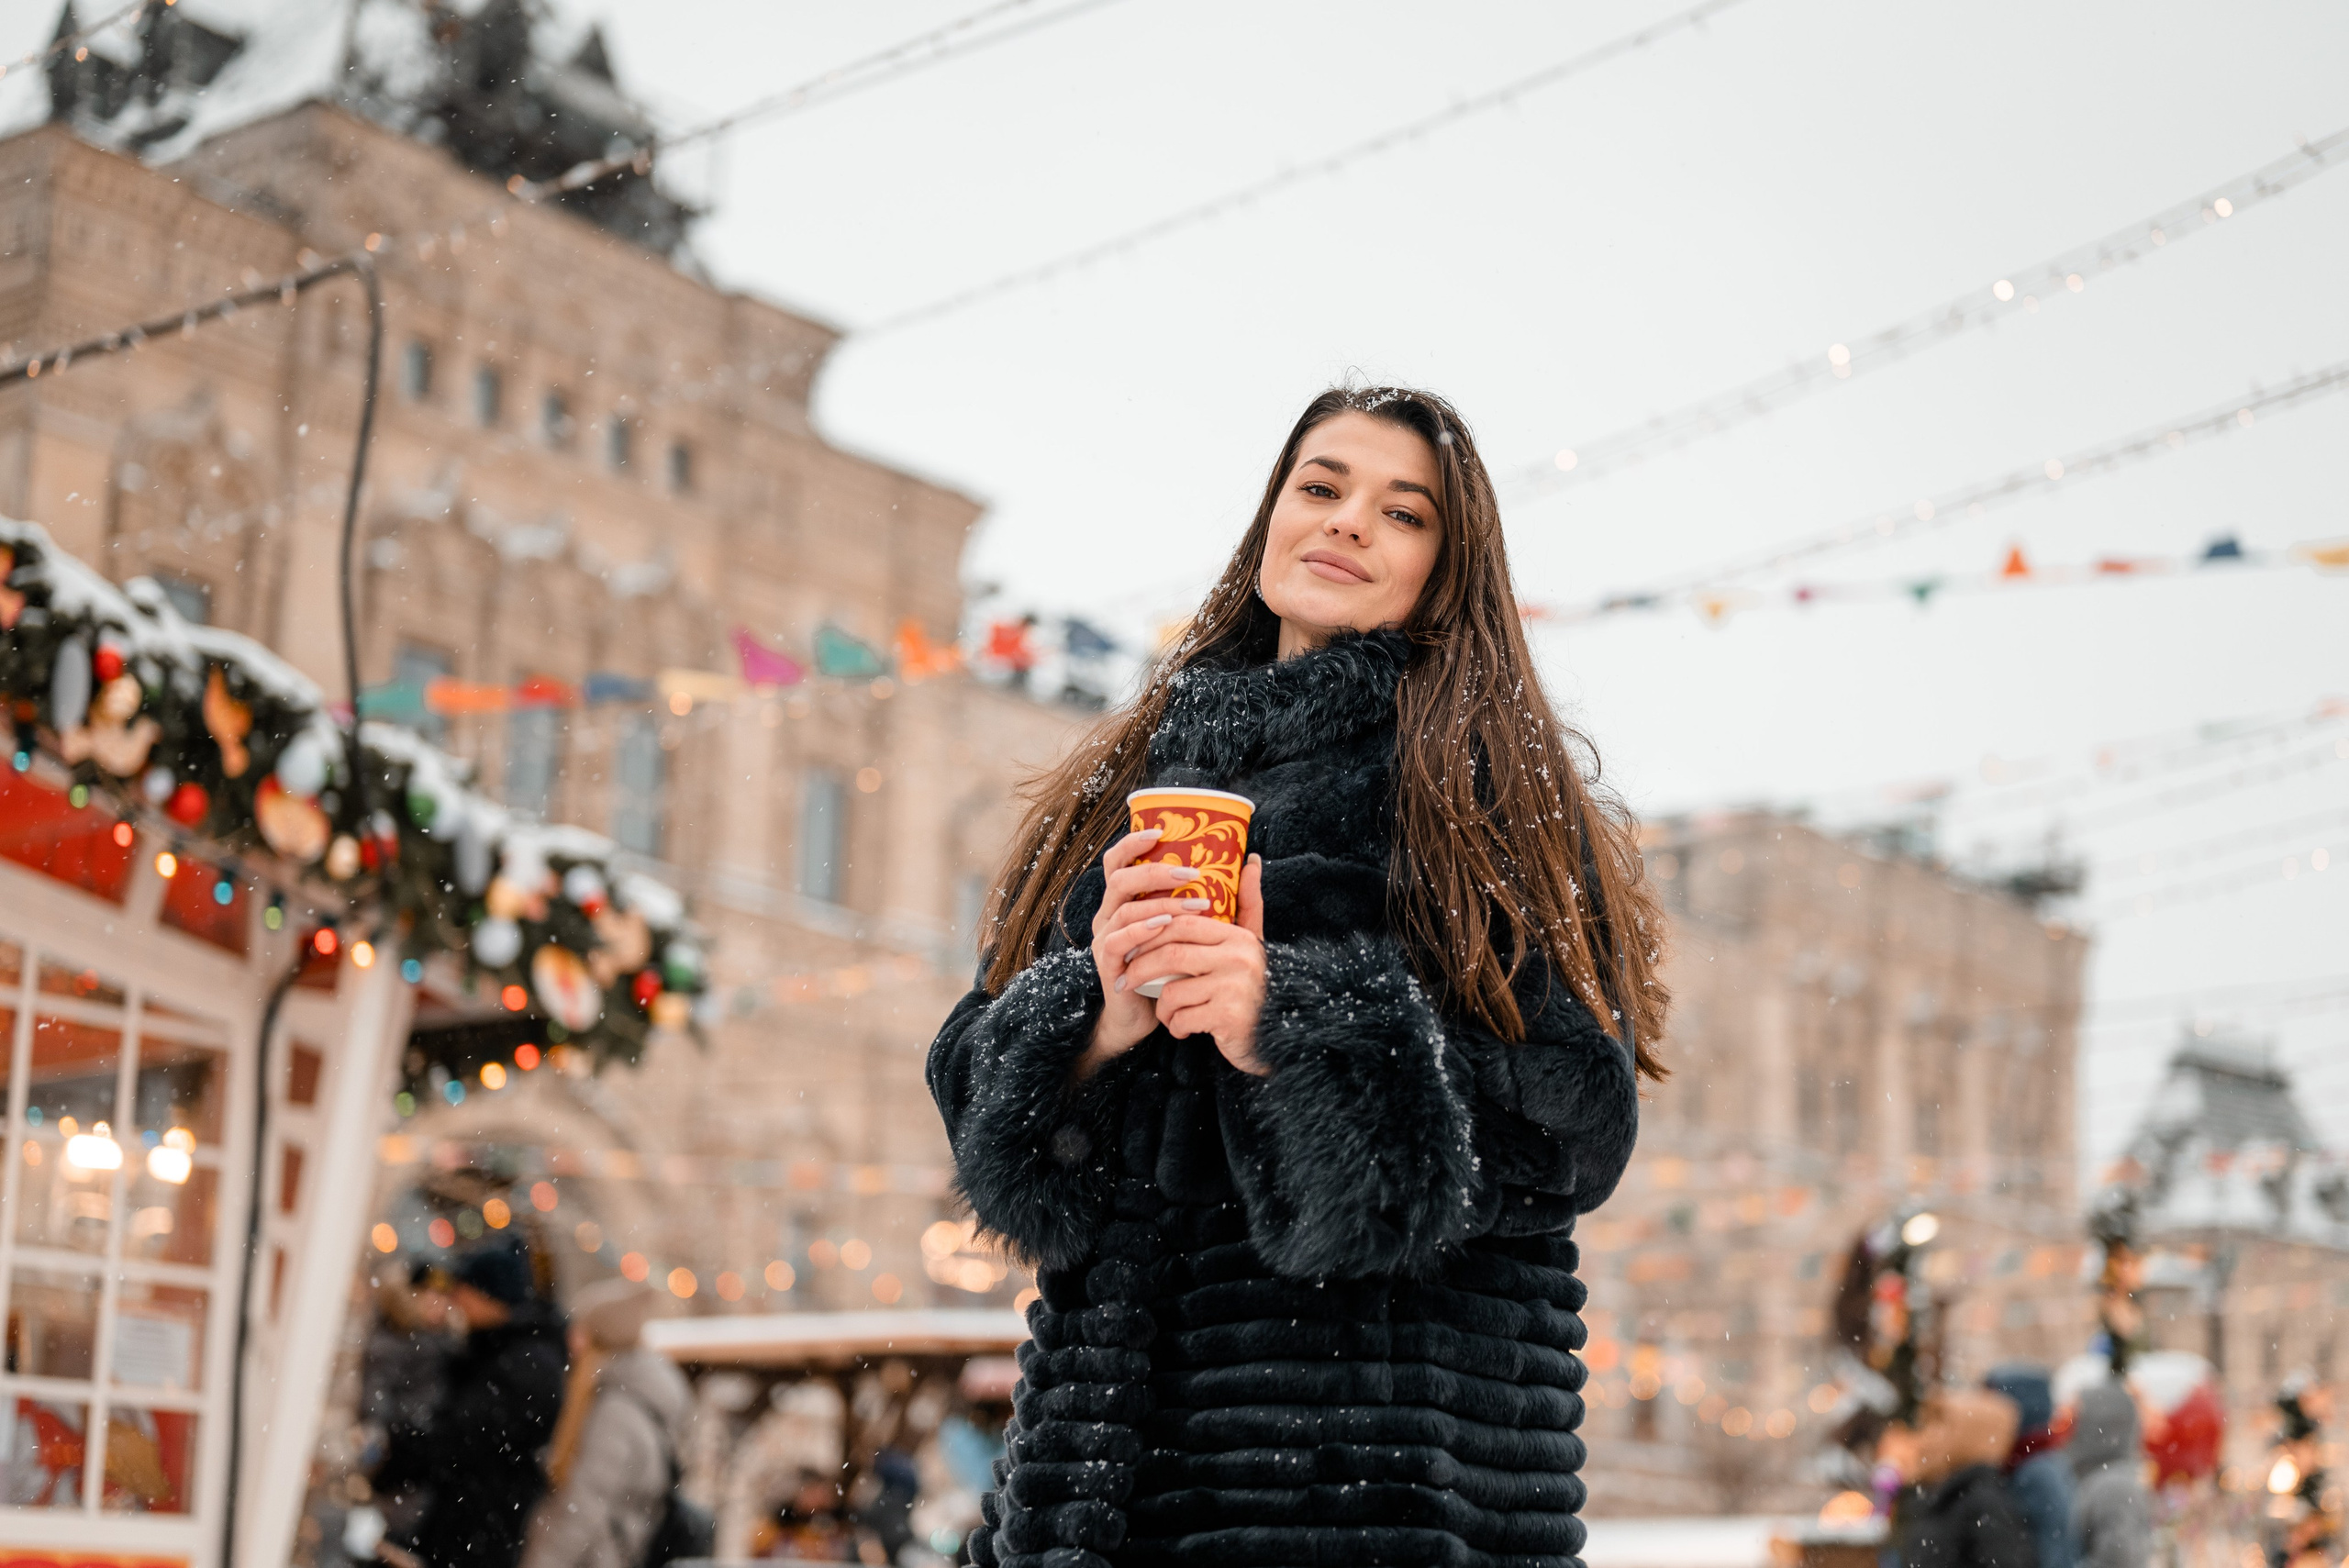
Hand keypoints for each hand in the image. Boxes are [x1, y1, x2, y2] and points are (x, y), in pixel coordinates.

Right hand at [1074, 828, 1214, 1079]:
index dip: (1132, 844)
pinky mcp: (1109, 964)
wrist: (1150, 1017)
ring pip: (1122, 908)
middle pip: (1119, 879)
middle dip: (1154, 872)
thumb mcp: (1205, 928)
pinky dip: (1141, 931)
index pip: (1119, 863)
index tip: (1159, 832)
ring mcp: (1106, 939)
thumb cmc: (1174, 968)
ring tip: (1194, 904)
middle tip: (1189, 873)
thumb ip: (1228, 899)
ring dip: (1159, 903)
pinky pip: (1118, 941)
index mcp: (1126, 901)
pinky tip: (1166, 926)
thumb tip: (1251, 860)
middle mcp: (1110, 915)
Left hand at [1120, 853, 1267, 1076]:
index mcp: (1238, 938)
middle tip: (1126, 981)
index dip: (1151, 933)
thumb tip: (1252, 861)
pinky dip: (1175, 1027)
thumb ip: (1249, 905)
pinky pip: (1182, 1019)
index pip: (1182, 923)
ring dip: (1161, 1007)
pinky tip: (1183, 1029)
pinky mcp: (1228, 1018)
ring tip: (1166, 1013)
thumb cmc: (1258, 988)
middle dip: (1141, 969)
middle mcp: (1238, 958)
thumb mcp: (1254, 944)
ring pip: (1172, 991)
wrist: (1281, 1035)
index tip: (1133, 946)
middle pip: (1170, 955)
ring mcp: (1234, 988)